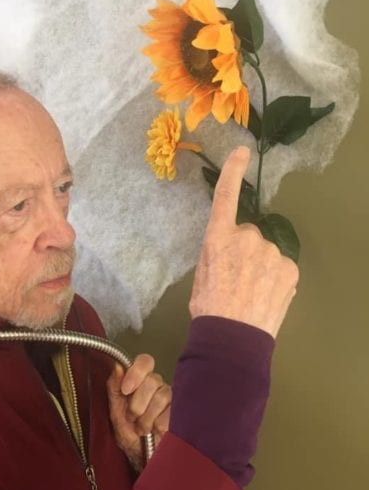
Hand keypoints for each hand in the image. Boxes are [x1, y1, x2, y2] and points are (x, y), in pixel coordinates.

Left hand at [106, 354, 170, 469]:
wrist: (143, 461)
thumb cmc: (130, 437)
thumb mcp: (115, 412)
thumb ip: (114, 388)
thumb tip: (117, 366)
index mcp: (142, 383)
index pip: (145, 362)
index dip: (136, 372)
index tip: (126, 389)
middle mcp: (159, 388)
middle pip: (152, 380)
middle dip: (137, 403)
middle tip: (132, 418)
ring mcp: (173, 400)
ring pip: (162, 396)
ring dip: (147, 418)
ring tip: (143, 429)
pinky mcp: (183, 414)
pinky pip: (172, 412)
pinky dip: (159, 426)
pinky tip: (156, 433)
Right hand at [190, 145, 298, 338]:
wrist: (232, 338)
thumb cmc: (209, 307)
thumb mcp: (202, 273)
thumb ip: (217, 251)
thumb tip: (229, 248)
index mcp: (218, 238)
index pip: (225, 197)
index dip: (233, 172)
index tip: (242, 151)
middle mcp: (246, 238)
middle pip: (248, 235)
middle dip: (244, 250)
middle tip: (236, 278)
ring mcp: (271, 252)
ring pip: (266, 252)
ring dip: (261, 265)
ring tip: (251, 291)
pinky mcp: (289, 267)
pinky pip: (281, 266)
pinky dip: (275, 276)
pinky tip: (265, 294)